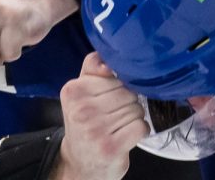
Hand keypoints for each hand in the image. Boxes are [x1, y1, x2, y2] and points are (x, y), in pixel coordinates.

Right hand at [52, 52, 148, 179]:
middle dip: (128, 102)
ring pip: (136, 109)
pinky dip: (139, 130)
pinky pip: (141, 126)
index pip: (113, 75)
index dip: (118, 85)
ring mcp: (95, 129)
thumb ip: (92, 68)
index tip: (108, 97)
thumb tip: (108, 54)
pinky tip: (126, 135)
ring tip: (118, 125)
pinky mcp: (111, 147)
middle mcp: (81, 109)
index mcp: (73, 91)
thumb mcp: (81, 92)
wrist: (80, 161)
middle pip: (127, 92)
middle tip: (114, 114)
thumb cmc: (84, 122)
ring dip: (133, 117)